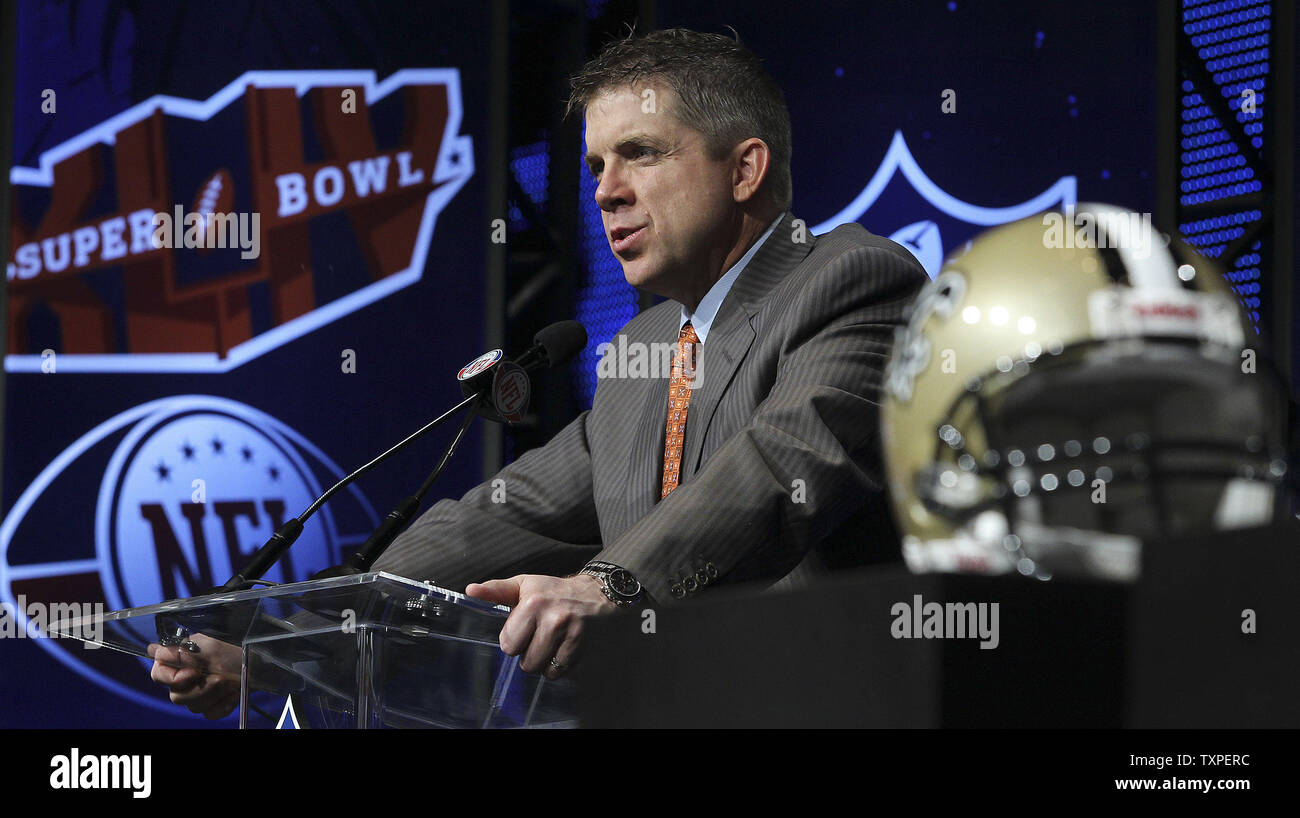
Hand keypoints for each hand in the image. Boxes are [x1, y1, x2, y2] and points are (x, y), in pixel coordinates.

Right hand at [147, 633, 242, 719]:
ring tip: (230, 681)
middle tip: (221, 677)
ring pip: (193, 707)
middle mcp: (182, 678)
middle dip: (202, 688)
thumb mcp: (210, 647)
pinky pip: (209, 714)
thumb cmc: (234, 650)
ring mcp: (195, 693)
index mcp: (177, 659)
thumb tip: (154, 651)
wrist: (258, 661)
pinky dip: (224, 704)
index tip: (194, 673)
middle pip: (177, 696)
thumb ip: (182, 652)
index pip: (158, 675)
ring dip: (216, 694)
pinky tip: (233, 693)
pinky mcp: (210, 704)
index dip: (174, 678)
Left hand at [465, 574, 614, 678]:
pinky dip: (562, 665)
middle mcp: (553, 619)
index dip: (515, 639)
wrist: (599, 594)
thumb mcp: (525, 585)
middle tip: (541, 637)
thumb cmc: (556, 591)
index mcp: (533, 603)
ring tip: (554, 643)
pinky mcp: (585, 648)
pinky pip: (562, 672)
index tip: (526, 629)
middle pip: (526, 662)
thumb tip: (470, 591)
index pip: (508, 644)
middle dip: (530, 653)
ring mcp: (572, 634)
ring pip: (544, 670)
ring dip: (546, 662)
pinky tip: (566, 648)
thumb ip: (496, 590)